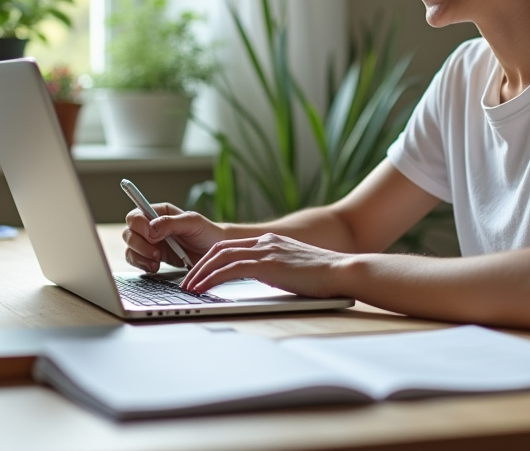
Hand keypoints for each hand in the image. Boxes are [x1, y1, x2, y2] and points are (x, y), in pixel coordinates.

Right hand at [122, 204, 227, 272]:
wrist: (214, 254)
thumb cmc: (206, 233)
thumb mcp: (193, 223)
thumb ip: (171, 223)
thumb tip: (151, 229)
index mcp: (160, 213)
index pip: (136, 215)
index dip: (139, 225)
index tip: (151, 235)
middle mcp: (151, 227)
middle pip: (129, 232)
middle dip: (139, 244)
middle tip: (157, 252)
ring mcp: (150, 243)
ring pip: (130, 248)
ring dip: (140, 256)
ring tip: (157, 261)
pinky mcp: (152, 257)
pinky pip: (136, 261)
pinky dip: (142, 265)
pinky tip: (155, 266)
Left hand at [180, 233, 349, 298]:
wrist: (342, 271)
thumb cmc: (323, 276)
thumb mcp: (294, 268)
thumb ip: (277, 269)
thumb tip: (266, 280)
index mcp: (270, 241)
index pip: (231, 246)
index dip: (211, 259)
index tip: (199, 273)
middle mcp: (265, 242)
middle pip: (220, 249)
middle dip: (199, 265)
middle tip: (187, 282)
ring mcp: (266, 251)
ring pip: (220, 257)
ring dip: (200, 273)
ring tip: (189, 288)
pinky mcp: (267, 264)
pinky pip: (230, 269)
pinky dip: (212, 279)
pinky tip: (203, 288)